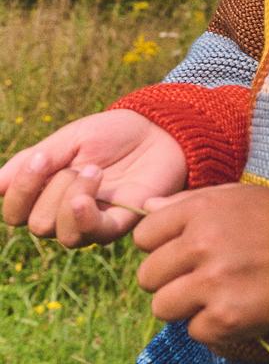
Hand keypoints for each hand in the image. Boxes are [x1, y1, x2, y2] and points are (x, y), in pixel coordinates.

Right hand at [0, 111, 186, 245]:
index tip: (39, 158)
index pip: (15, 211)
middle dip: (52, 188)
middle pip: (37, 223)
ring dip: (71, 199)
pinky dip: (86, 216)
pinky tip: (92, 191)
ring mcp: (93, 221)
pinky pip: (95, 234)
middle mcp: (65, 214)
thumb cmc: (112, 134)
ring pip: (61, 234)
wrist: (158, 129)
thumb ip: (34, 162)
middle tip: (81, 163)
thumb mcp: (68, 139)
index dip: (20, 190)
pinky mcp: (121, 223)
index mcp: (47, 193)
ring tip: (94, 171)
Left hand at [134, 183, 268, 348]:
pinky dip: (213, 327)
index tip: (182, 252)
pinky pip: (194, 331)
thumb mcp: (237, 197)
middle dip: (169, 280)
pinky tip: (237, 309)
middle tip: (200, 278)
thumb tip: (145, 208)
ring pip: (162, 307)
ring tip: (216, 296)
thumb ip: (188, 202)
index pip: (144, 235)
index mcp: (201, 211)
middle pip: (148, 276)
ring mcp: (213, 283)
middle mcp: (202, 244)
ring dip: (185, 307)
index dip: (160, 246)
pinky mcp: (226, 318)